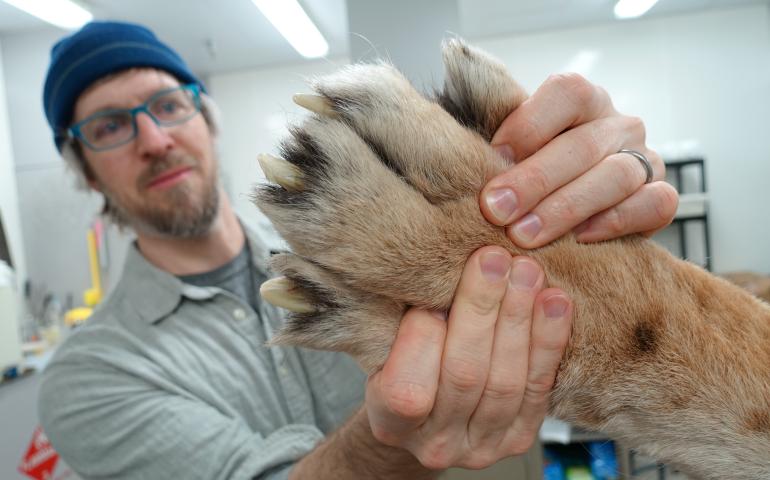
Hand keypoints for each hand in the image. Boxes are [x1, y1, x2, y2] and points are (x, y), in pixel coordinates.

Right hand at [365, 246, 571, 469]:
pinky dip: (550, 341)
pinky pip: (539, 387)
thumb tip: (429, 268)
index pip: (407, 391)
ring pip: (507, 381)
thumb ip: (403, 321)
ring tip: (526, 271)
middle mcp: (436, 445)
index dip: (422, 341)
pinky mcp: (520, 436)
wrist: (432, 412)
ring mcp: (482, 447)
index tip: (431, 296)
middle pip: (465, 376)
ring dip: (521, 319)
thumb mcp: (386, 345)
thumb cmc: (403, 365)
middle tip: (493, 260)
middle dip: (481, 311)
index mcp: (390, 424)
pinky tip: (556, 301)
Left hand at [480, 73, 678, 247]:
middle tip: (495, 209)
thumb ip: (496, 145)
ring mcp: (644, 159)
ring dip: (565, 208)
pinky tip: (579, 239)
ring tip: (524, 235)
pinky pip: (653, 205)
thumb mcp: (510, 150)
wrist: (567, 205)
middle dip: (533, 180)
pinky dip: (617, 221)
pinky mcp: (659, 196)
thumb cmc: (529, 172)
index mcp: (581, 100)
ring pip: (616, 176)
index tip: (492, 157)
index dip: (528, 125)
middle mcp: (617, 124)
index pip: (566, 93)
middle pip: (582, 144)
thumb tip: (459, 154)